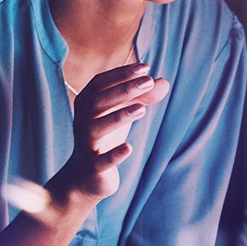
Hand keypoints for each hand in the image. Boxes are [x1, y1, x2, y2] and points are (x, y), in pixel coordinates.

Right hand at [56, 63, 169, 201]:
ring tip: (142, 109)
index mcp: (85, 105)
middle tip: (148, 82)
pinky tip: (128, 148)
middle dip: (123, 90)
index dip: (121, 74)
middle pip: (97, 102)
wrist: (85, 178)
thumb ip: (142, 98)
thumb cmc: (104, 138)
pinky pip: (100, 161)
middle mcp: (81, 122)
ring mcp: (85, 146)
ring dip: (117, 117)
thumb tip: (164, 82)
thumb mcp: (122, 115)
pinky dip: (114, 154)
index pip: (99, 83)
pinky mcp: (92, 168)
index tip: (145, 68)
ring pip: (95, 128)